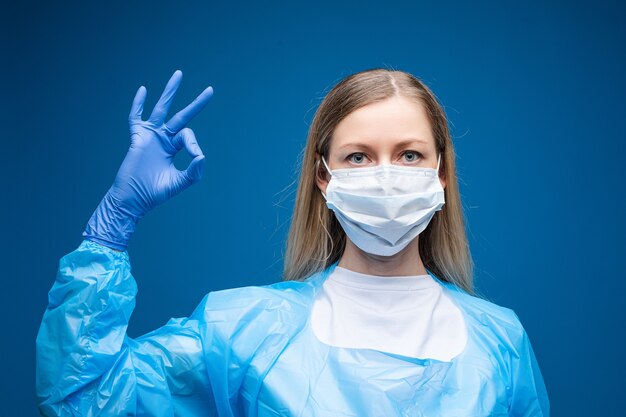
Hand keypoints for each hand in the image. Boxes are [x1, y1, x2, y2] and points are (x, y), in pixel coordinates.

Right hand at [83, 70, 213, 250]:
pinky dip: (138, 104)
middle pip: (182, 116)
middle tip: (210, 90)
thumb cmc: (154, 193)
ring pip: (162, 109)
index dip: (194, 143)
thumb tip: (202, 155)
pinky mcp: (137, 137)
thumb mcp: (180, 182)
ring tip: (179, 74)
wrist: (132, 199)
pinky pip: (136, 117)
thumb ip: (194, 172)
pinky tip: (143, 90)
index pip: (189, 137)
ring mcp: (150, 136)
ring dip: (170, 91)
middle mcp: (164, 139)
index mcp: (174, 148)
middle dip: (196, 104)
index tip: (196, 154)